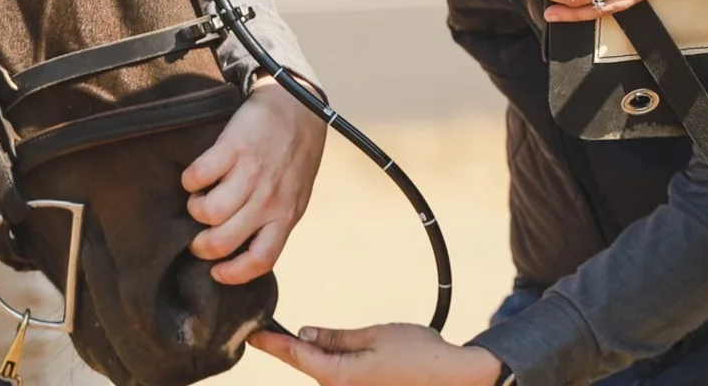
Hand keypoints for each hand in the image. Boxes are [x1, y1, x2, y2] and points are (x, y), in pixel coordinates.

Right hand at [183, 77, 324, 283]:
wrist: (299, 106)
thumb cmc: (296, 153)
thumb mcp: (295, 193)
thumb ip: (275, 218)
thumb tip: (244, 245)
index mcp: (286, 214)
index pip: (261, 260)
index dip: (234, 274)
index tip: (216, 272)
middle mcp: (268, 199)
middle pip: (223, 241)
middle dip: (202, 245)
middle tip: (199, 235)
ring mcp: (251, 174)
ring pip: (208, 212)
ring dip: (195, 209)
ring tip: (198, 199)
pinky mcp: (233, 148)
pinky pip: (198, 176)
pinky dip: (190, 180)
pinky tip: (196, 175)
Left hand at [249, 324, 503, 385]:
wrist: (456, 378)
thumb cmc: (419, 354)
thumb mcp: (374, 336)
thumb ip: (336, 337)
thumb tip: (305, 333)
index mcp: (340, 377)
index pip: (296, 356)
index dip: (272, 343)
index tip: (252, 335)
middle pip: (311, 366)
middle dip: (299, 348)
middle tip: (282, 328)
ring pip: (327, 374)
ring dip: (322, 357)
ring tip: (331, 340)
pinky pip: (343, 380)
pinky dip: (339, 365)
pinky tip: (348, 353)